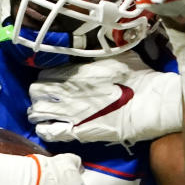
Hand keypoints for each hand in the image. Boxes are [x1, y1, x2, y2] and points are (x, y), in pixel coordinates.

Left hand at [29, 50, 181, 144]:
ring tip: (46, 114)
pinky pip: (48, 132)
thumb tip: (93, 51)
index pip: (44, 75)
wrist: (148, 103)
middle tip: (49, 98)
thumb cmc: (137, 77)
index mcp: (73, 72)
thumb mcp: (116, 56)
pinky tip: (47, 128)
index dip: (47, 79)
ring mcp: (68, 113)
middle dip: (39, 95)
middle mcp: (65, 91)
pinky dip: (44, 130)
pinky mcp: (76, 132)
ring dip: (38, 112)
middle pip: (36, 92)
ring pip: (36, 112)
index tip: (53, 82)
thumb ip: (97, 56)